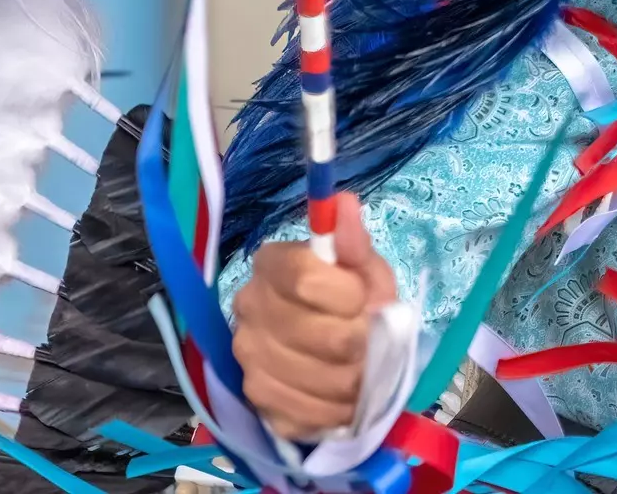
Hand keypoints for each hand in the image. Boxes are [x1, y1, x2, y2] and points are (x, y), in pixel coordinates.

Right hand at [232, 192, 398, 440]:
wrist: (341, 347)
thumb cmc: (354, 299)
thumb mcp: (364, 268)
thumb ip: (354, 242)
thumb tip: (343, 203)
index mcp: (271, 265)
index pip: (304, 278)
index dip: (346, 294)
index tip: (365, 300)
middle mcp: (247, 309)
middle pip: (312, 333)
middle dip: (358, 341)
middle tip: (370, 339)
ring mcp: (246, 357)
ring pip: (313, 378)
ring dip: (352, 380)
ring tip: (363, 369)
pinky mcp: (255, 401)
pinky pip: (302, 414)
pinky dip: (335, 410)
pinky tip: (344, 396)